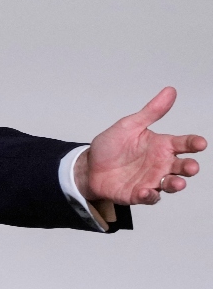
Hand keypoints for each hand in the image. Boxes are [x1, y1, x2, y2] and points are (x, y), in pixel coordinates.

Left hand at [75, 87, 204, 205]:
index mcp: (162, 146)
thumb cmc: (112, 145)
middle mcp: (161, 164)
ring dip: (175, 184)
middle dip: (189, 168)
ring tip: (176, 183)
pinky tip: (145, 191)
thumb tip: (170, 91)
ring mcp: (151, 180)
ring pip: (170, 184)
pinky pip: (148, 197)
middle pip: (182, 167)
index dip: (193, 143)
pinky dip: (149, 195)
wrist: (88, 165)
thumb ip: (151, 111)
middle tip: (191, 167)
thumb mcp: (129, 125)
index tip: (200, 143)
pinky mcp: (138, 194)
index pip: (183, 144)